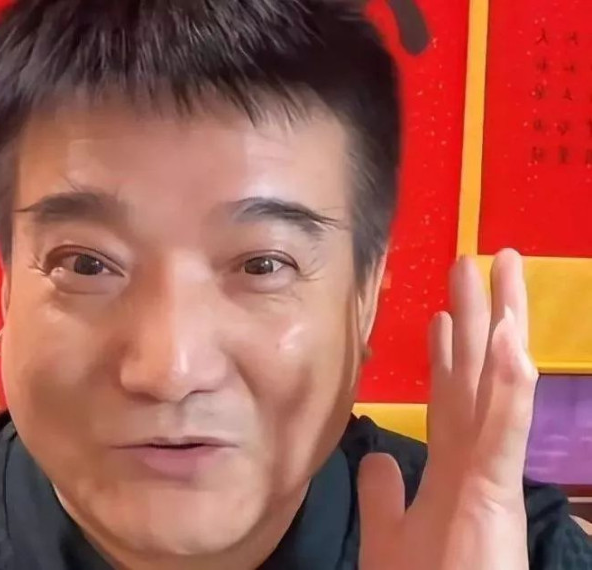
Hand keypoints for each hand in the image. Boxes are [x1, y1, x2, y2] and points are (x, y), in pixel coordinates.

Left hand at [359, 249, 537, 569]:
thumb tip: (376, 461)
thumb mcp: (393, 532)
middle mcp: (472, 457)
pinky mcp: (494, 491)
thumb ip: (385, 495)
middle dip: (475, 315)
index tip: (440, 314)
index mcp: (449, 466)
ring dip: (500, 324)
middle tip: (472, 264)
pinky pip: (503, 428)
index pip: (447, 394)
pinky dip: (508, 383)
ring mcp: (488, 470)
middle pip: (472, 371)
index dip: (445, 353)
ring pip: (496, 381)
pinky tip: (509, 338)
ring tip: (502, 270)